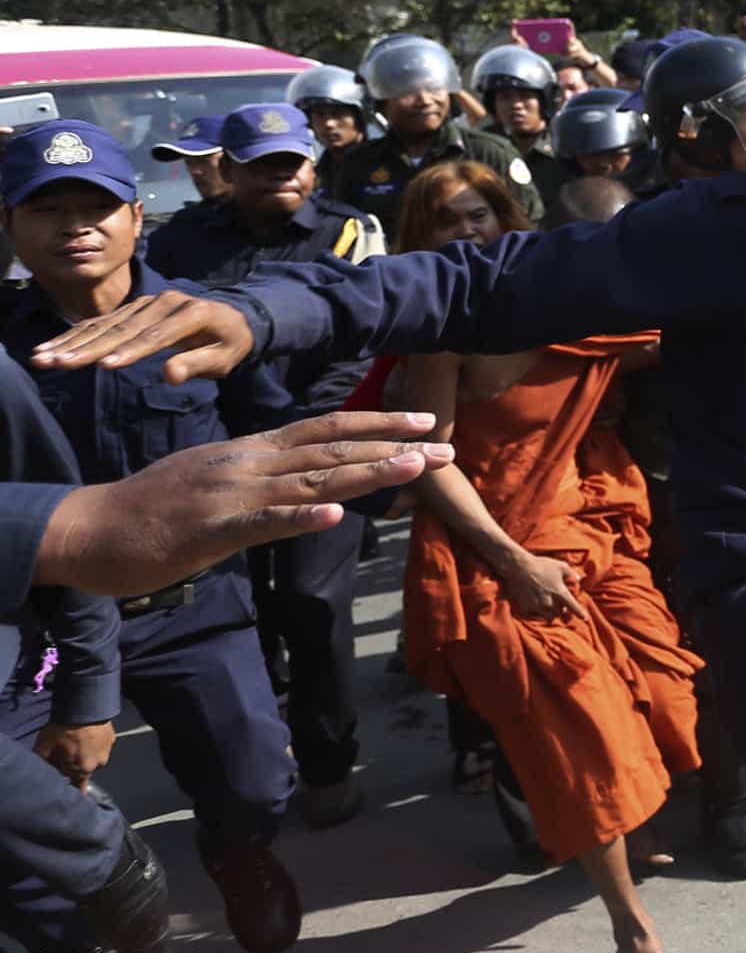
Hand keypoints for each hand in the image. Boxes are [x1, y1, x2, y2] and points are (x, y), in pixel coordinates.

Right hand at [30, 290, 257, 383]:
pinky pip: (102, 323)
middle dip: (86, 348)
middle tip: (56, 363)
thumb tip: (170, 375)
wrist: (232, 316)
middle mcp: (164, 302)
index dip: (130, 351)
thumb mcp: (225, 358)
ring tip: (43, 357)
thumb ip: (198, 364)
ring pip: (105, 324)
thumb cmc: (230, 343)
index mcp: (191, 313)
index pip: (155, 336)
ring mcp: (146, 303)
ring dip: (72, 342)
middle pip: (122, 328)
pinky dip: (76, 336)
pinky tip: (52, 348)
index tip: (104, 366)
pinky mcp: (133, 309)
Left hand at [35, 720, 113, 787]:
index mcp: (81, 770)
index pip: (78, 787)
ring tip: (77, 742)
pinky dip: (94, 742)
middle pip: (85, 770)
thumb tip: (41, 773)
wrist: (82, 708)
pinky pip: (101, 745)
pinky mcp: (112, 738)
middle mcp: (97, 764)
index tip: (69, 791)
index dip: (73, 789)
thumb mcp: (44, 748)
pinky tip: (86, 734)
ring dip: (86, 753)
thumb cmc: (62, 730)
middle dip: (76, 765)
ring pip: (94, 757)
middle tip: (65, 754)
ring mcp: (107, 750)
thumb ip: (43, 764)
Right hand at [36, 413, 453, 598]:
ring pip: (310, 482)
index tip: (423, 423)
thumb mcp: (221, 481)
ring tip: (415, 467)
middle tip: (446, 445)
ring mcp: (232, 494)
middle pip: (331, 450)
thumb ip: (266, 478)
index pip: (325, 430)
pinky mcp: (212, 530)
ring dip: (366, 474)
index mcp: (252, 452)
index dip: (377, 425)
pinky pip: (263, 524)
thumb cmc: (158, 510)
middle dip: (392, 446)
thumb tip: (310, 483)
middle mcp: (249, 464)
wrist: (93, 529)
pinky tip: (336, 519)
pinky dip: (300, 519)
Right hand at [502, 552, 585, 621]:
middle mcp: (550, 602)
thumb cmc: (541, 565)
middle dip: (562, 610)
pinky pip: (535, 614)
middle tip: (560, 606)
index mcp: (560, 593)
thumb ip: (571, 573)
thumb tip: (579, 578)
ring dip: (551, 613)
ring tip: (550, 607)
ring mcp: (537, 606)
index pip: (574, 607)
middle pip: (560, 614)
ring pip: (548, 616)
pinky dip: (538, 611)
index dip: (580, 614)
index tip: (585, 618)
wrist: (518, 567)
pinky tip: (536, 603)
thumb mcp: (560, 566)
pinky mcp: (526, 607)